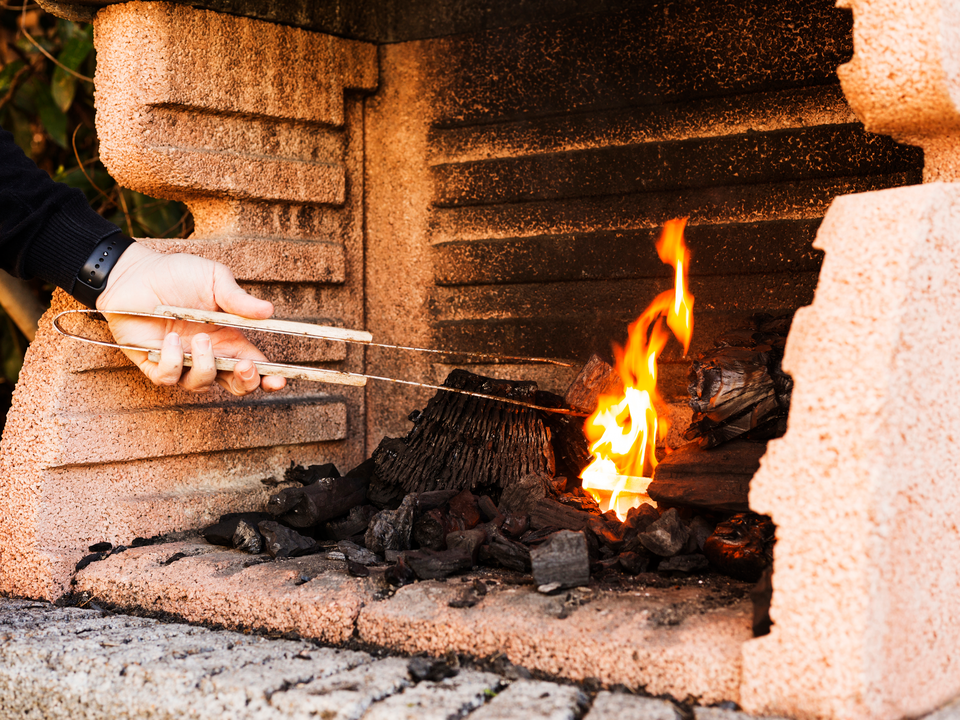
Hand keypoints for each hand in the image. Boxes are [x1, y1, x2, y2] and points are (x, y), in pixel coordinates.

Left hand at [96, 242, 285, 394]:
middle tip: (244, 367)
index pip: (254, 366)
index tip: (278, 380)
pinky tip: (171, 339)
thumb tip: (269, 312)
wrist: (133, 273)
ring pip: (202, 384)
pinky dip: (173, 362)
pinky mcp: (154, 364)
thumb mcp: (214, 279)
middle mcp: (208, 355)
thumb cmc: (175, 274)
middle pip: (234, 386)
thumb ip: (238, 299)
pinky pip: (169, 378)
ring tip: (200, 339)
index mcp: (228, 338)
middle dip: (245, 383)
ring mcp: (182, 362)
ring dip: (205, 365)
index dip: (269, 378)